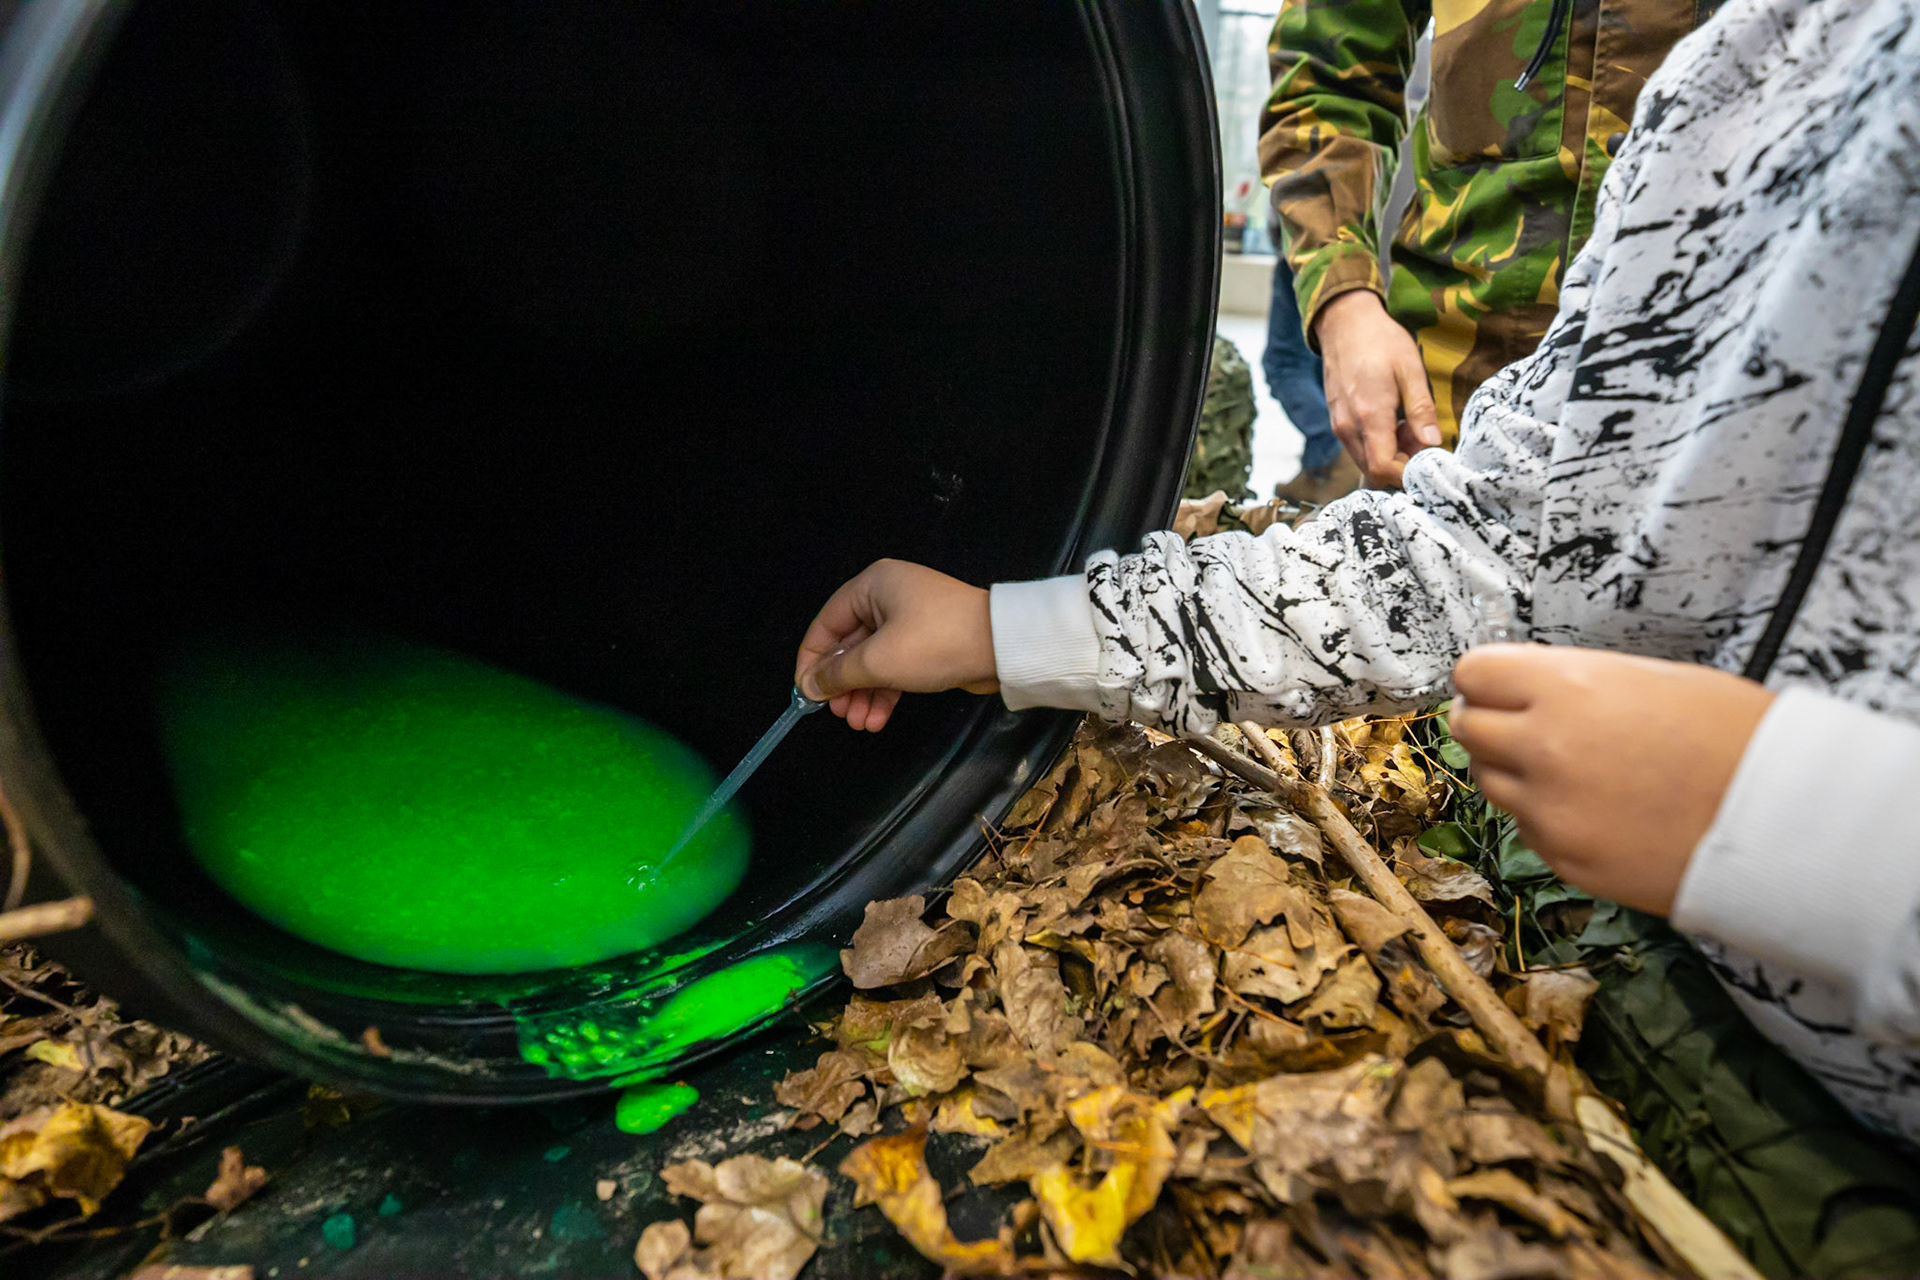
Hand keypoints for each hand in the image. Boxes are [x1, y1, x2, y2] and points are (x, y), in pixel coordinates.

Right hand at [794, 559, 998, 731]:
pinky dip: (884, 691)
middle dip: (842, 683)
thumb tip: (808, 685)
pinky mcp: (928, 643)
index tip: (806, 693)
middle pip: (849, 644)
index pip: (826, 623)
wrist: (1002, 648)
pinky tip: (876, 719)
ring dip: (863, 693)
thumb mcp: (879, 661)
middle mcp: (888, 597)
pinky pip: (895, 667)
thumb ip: (838, 674)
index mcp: (872, 586)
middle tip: (838, 714)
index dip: (811, 660)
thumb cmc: (934, 643)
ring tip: (859, 723)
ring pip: (873, 660)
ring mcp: (909, 621)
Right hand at [1314, 290, 1441, 486]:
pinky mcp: (1337, 420)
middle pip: (1373, 470)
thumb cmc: (1381, 341)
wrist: (1344, 322)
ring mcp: (1339, 425)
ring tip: (1408, 425)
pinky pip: (1358, 446)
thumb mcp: (1410, 370)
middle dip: (1401, 464)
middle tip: (1422, 439)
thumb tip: (1433, 443)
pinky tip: (1392, 420)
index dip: (1407, 474)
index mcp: (1369, 416)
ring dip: (1390, 454)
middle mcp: (1348, 427)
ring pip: (1365, 460)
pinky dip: (1378, 444)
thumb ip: (1421, 410)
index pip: (1383, 468)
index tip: (1428, 462)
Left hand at [1449, 645, 1774, 914]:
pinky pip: (1528, 829)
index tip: (1497, 685)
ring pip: (1491, 782)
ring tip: (1572, 768)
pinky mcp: (1566, 859)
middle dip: (1490, 722)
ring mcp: (1550, 810)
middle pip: (1469, 728)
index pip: (1474, 673)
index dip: (1486, 678)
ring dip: (1514, 772)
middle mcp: (1544, 748)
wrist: (1785, 820)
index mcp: (1565, 689)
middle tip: (1524, 725)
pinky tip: (1598, 808)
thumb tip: (1528, 687)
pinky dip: (1547, 817)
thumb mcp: (1652, 679)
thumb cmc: (1736, 738)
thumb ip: (1575, 684)